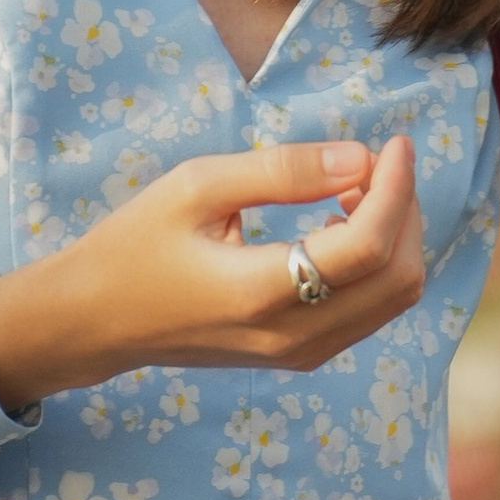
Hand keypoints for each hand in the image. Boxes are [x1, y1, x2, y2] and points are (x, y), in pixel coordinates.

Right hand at [0, 138, 424, 414]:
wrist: (95, 322)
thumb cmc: (136, 245)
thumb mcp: (198, 186)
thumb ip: (283, 171)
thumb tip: (361, 158)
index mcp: (260, 292)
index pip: (367, 246)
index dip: (396, 189)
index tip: (394, 144)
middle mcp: (290, 336)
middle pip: (397, 278)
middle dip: (405, 212)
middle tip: (374, 164)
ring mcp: (298, 355)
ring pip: (392, 300)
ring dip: (395, 239)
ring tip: (352, 191)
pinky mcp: (298, 356)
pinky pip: (369, 312)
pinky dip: (376, 265)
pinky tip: (336, 227)